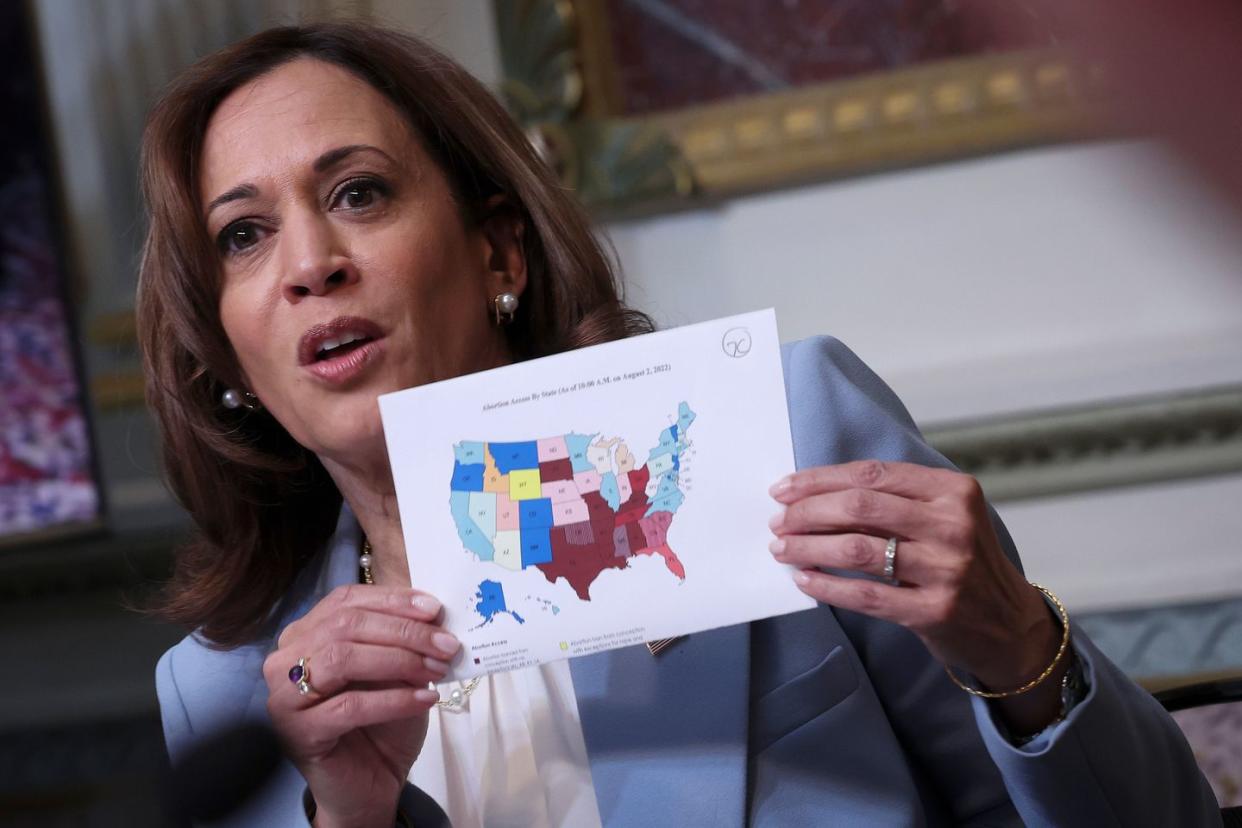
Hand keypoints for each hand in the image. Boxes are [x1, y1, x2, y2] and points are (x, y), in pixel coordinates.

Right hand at [262, 584, 458, 826]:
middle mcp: (285, 659)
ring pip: (342, 659)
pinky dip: (393, 699)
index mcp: (305, 633)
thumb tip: (433, 614)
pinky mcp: (298, 731)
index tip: (435, 608)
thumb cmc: (381, 722)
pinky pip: (349, 706)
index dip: (391, 600)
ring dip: (399, 660)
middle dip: (403, 631)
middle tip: (445, 644)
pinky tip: (425, 699)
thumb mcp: (397, 670)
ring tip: (436, 670)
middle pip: (345, 625)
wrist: (369, 784)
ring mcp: (285, 696)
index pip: (346, 600)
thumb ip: (403, 639)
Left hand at [769, 460, 1065, 732]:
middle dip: (807, 511)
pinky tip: (803, 579)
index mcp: (954, 491)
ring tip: (781, 549)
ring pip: (857, 549)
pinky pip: (865, 594)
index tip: (784, 488)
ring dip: (808, 546)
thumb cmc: (963, 562)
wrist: (1010, 625)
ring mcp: (947, 570)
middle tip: (777, 521)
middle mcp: (953, 526)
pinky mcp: (934, 611)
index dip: (820, 479)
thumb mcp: (946, 517)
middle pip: (860, 506)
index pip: (872, 473)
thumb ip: (895, 500)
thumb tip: (815, 494)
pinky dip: (826, 584)